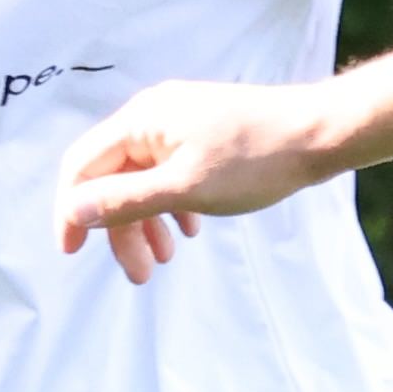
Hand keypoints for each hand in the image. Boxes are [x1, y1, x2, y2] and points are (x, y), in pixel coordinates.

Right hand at [53, 78, 335, 282]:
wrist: (321, 132)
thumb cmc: (255, 160)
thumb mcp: (184, 187)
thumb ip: (125, 200)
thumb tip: (72, 210)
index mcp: (140, 121)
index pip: (82, 166)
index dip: (71, 211)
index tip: (74, 253)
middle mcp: (152, 116)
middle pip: (114, 177)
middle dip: (120, 228)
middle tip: (139, 275)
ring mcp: (179, 123)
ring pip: (143, 179)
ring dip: (147, 222)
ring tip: (164, 260)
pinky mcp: (204, 134)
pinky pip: (169, 173)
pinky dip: (171, 205)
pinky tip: (190, 230)